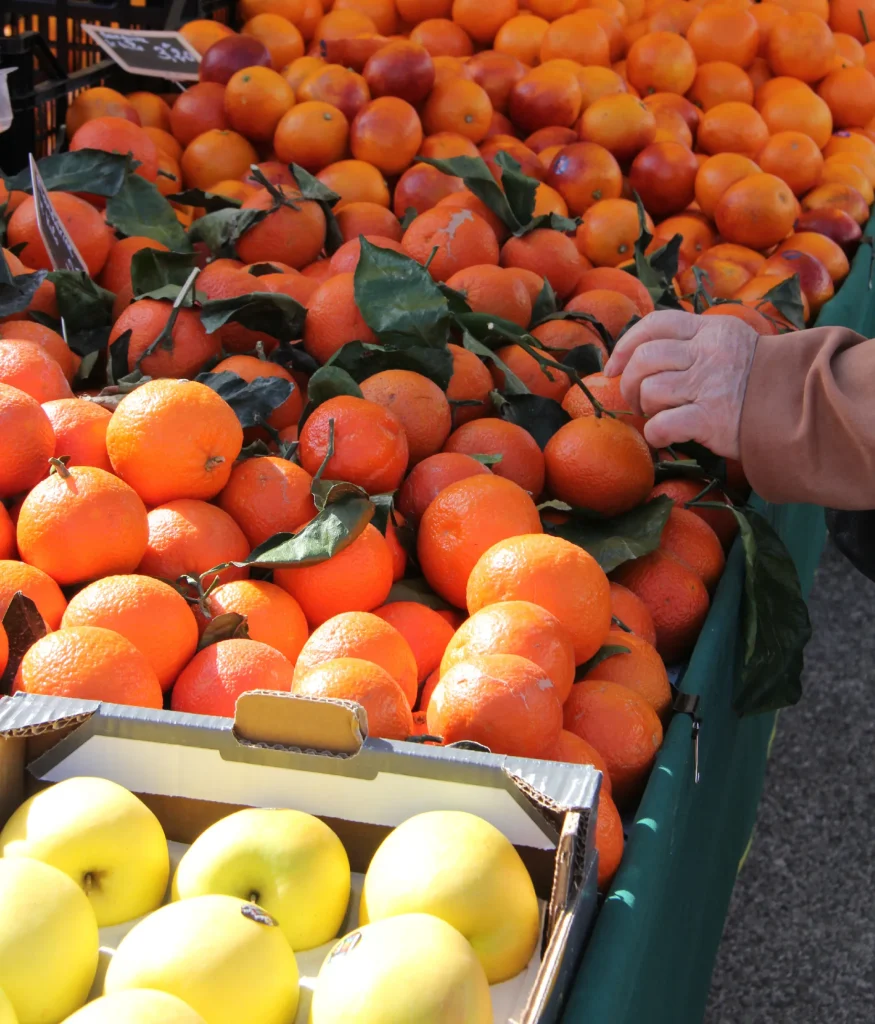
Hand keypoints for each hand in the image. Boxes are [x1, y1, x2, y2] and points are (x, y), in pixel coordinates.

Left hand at [603, 310, 758, 458]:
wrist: (802, 407)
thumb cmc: (759, 381)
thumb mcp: (731, 344)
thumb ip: (694, 342)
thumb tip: (641, 355)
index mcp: (710, 330)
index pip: (655, 324)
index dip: (625, 345)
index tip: (612, 367)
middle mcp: (708, 352)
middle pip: (645, 358)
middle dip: (628, 382)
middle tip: (635, 400)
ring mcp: (709, 385)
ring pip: (650, 390)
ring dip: (645, 408)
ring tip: (658, 416)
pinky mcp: (711, 419)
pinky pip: (662, 425)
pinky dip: (654, 435)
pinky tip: (663, 439)